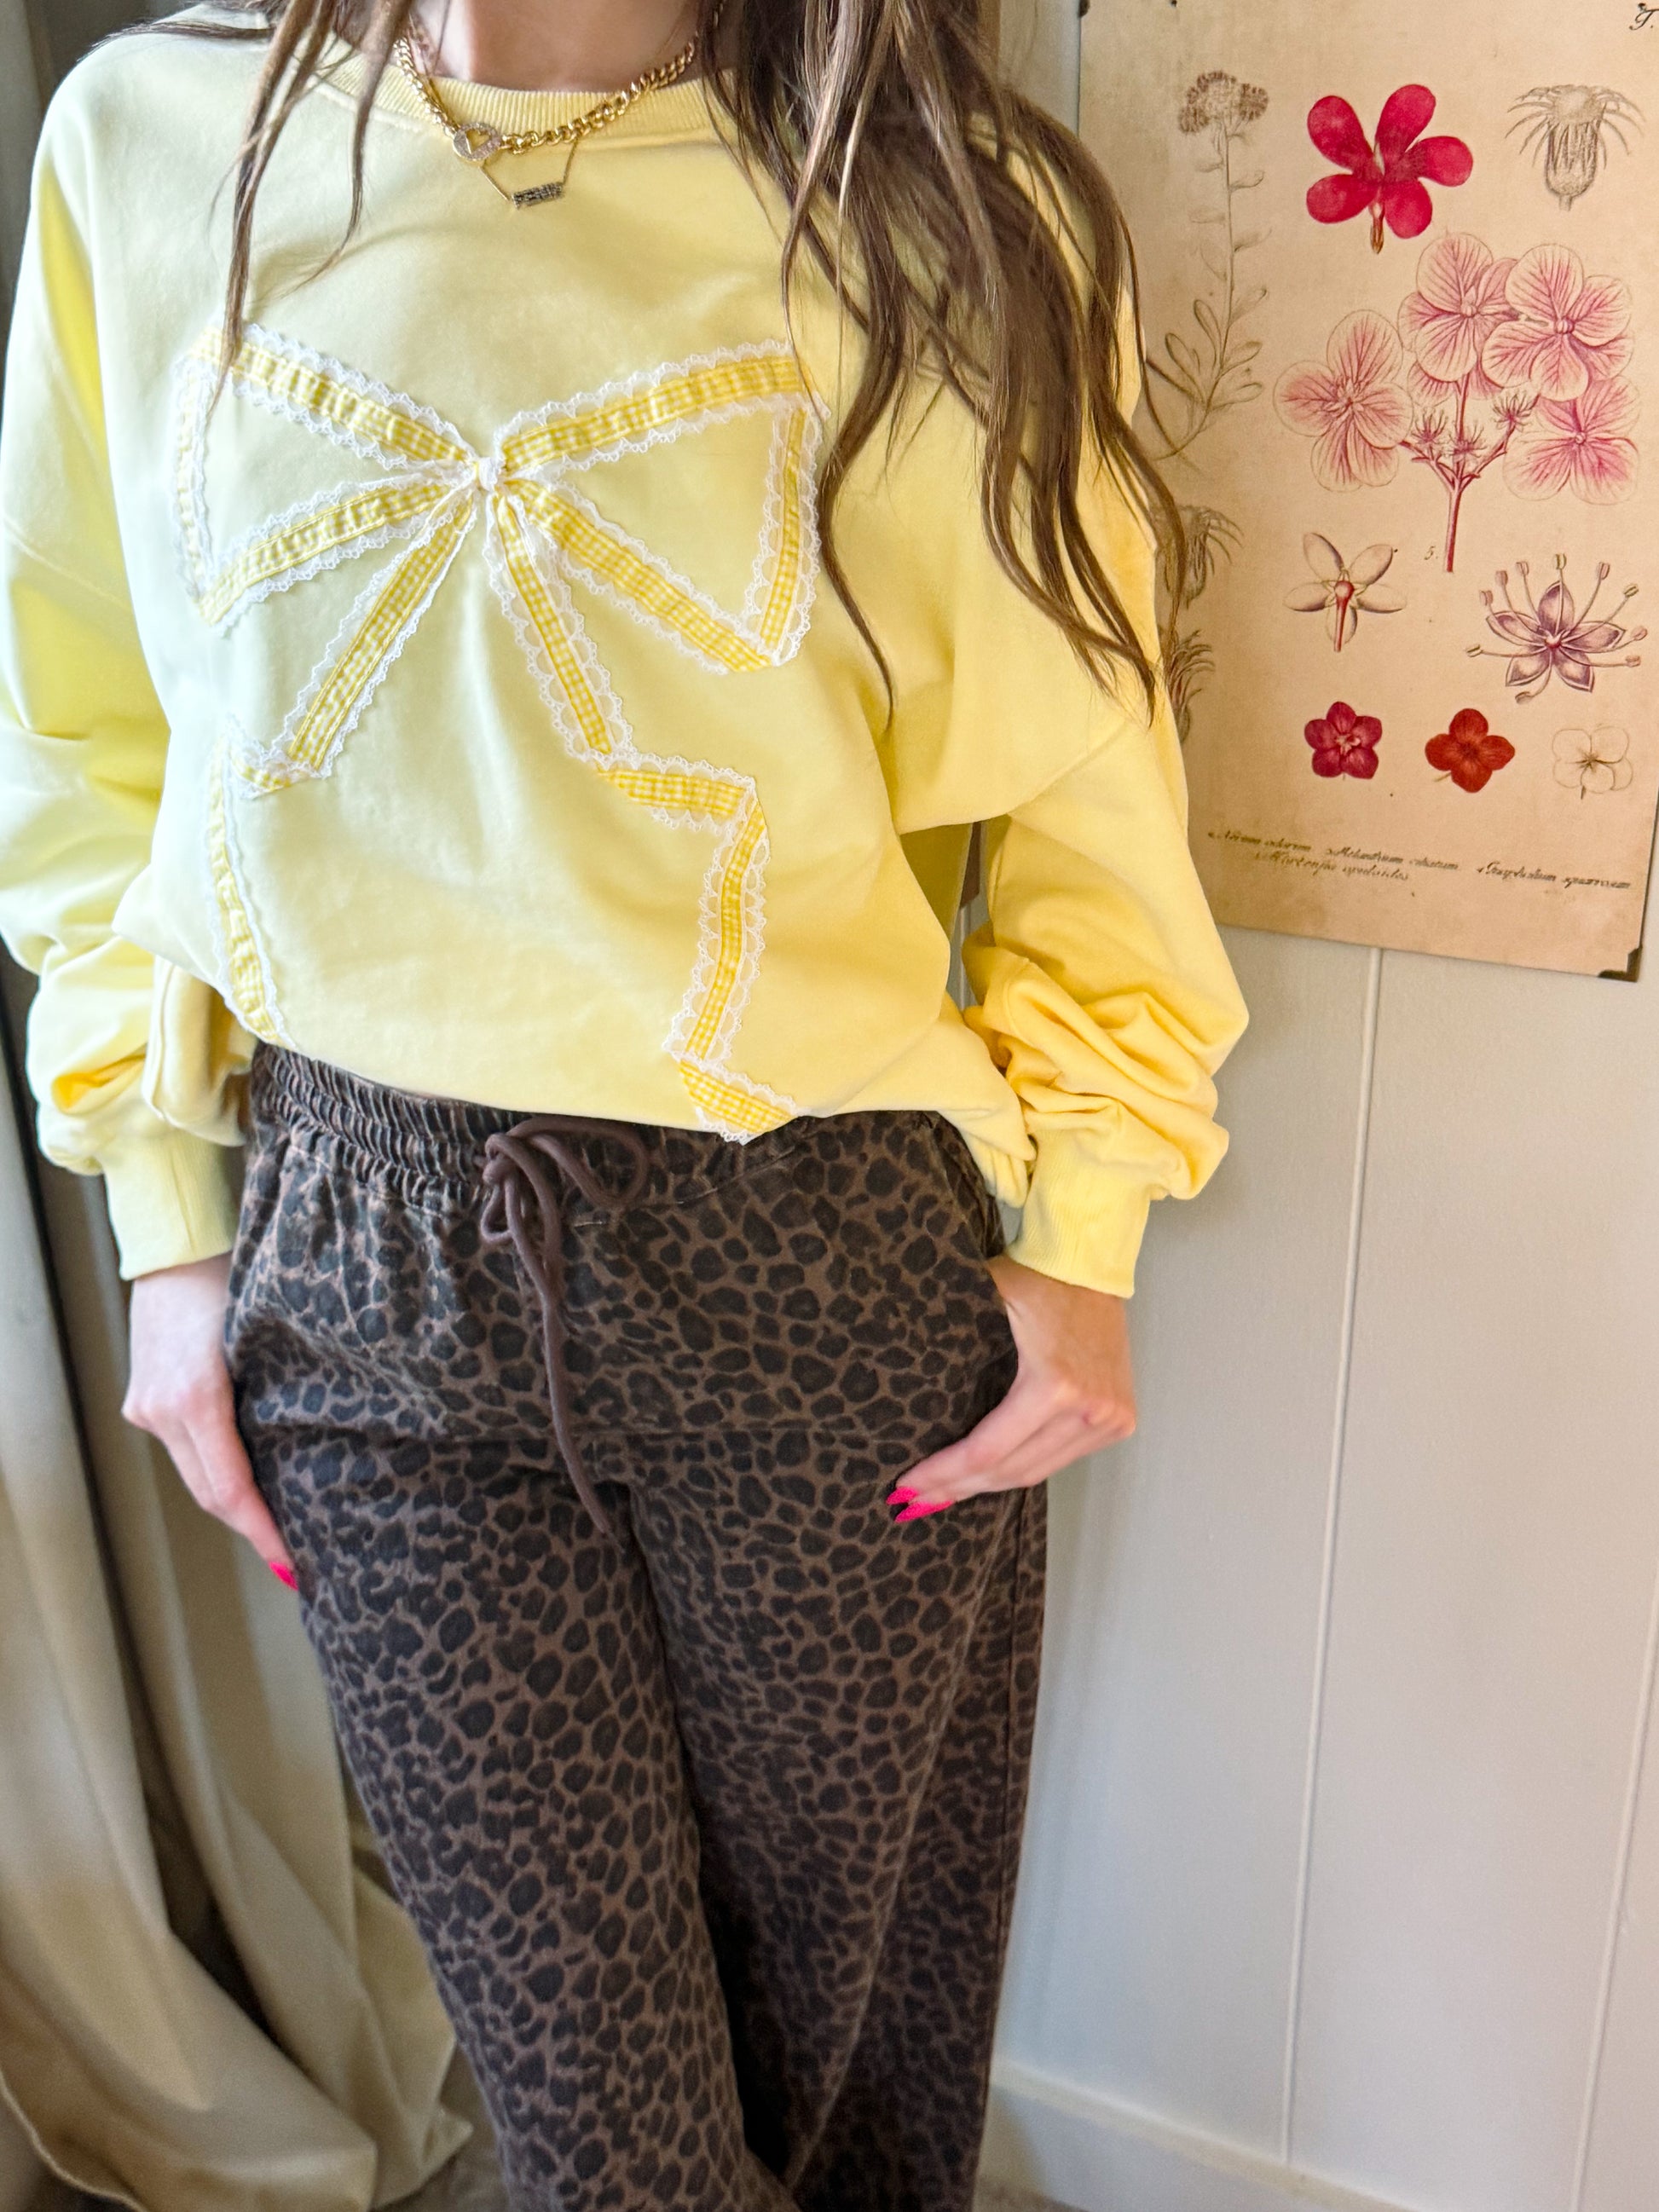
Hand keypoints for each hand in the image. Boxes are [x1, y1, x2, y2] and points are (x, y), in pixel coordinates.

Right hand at [123, 1254, 295, 1584]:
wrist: (175, 1249)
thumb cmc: (236, 1279)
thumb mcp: (270, 1335)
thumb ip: (287, 1389)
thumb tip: (328, 1442)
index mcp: (197, 1395)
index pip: (230, 1488)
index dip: (261, 1530)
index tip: (291, 1561)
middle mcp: (164, 1410)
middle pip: (210, 1493)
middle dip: (251, 1527)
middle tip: (293, 1558)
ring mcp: (147, 1408)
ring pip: (196, 1475)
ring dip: (234, 1501)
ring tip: (278, 1526)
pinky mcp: (142, 1402)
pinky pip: (185, 1451)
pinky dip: (215, 1469)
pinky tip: (249, 1482)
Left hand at [890, 1257, 1135, 1517]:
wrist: (1090, 1266)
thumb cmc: (1033, 1281)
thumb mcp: (983, 1304)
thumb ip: (949, 1345)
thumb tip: (897, 1383)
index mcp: (1054, 1386)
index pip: (987, 1451)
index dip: (945, 1473)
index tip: (908, 1485)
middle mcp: (1088, 1410)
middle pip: (1012, 1471)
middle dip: (961, 1488)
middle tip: (919, 1500)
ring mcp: (1109, 1419)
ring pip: (1038, 1471)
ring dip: (992, 1485)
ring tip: (949, 1494)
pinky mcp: (1120, 1420)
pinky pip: (1063, 1457)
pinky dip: (1027, 1466)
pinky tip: (994, 1473)